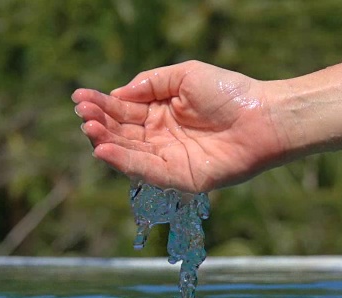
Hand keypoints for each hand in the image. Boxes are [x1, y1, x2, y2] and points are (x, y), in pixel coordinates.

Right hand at [72, 60, 284, 192]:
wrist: (261, 117)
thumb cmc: (228, 92)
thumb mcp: (184, 76)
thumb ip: (150, 83)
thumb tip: (118, 94)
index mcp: (161, 112)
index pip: (124, 110)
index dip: (102, 105)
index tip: (79, 98)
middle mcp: (162, 136)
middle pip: (123, 133)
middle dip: (100, 123)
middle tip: (83, 114)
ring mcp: (169, 158)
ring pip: (130, 152)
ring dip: (107, 142)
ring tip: (89, 129)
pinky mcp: (179, 177)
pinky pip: (147, 171)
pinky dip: (124, 162)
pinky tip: (104, 150)